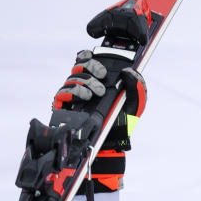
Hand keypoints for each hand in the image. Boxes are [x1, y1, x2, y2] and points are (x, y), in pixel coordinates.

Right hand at [53, 49, 147, 193]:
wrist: (112, 145)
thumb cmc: (123, 124)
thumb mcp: (136, 105)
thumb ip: (137, 87)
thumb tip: (130, 71)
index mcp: (100, 81)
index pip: (89, 60)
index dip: (91, 55)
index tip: (101, 58)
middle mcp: (85, 85)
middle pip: (80, 65)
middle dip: (91, 65)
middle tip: (103, 75)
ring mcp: (74, 96)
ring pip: (72, 77)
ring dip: (85, 80)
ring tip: (97, 92)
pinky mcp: (64, 107)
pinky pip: (63, 93)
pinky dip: (73, 91)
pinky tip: (85, 96)